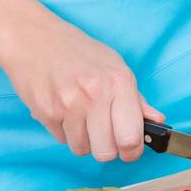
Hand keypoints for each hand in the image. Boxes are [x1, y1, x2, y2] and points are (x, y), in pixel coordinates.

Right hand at [0, 3, 164, 161]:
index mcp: (118, 82)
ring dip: (83, 139)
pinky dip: (64, 130)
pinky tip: (62, 108)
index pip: (131, 138)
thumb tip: (157, 122)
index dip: (132, 151)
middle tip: (102, 132)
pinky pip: (61, 140)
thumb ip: (136, 98)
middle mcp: (95, 94)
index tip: (129, 149)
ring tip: (79, 114)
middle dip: (106, 147)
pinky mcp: (45, 112)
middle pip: (106, 153)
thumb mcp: (113, 65)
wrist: (33, 37)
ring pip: (82, 150)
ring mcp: (68, 105)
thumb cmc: (75, 50)